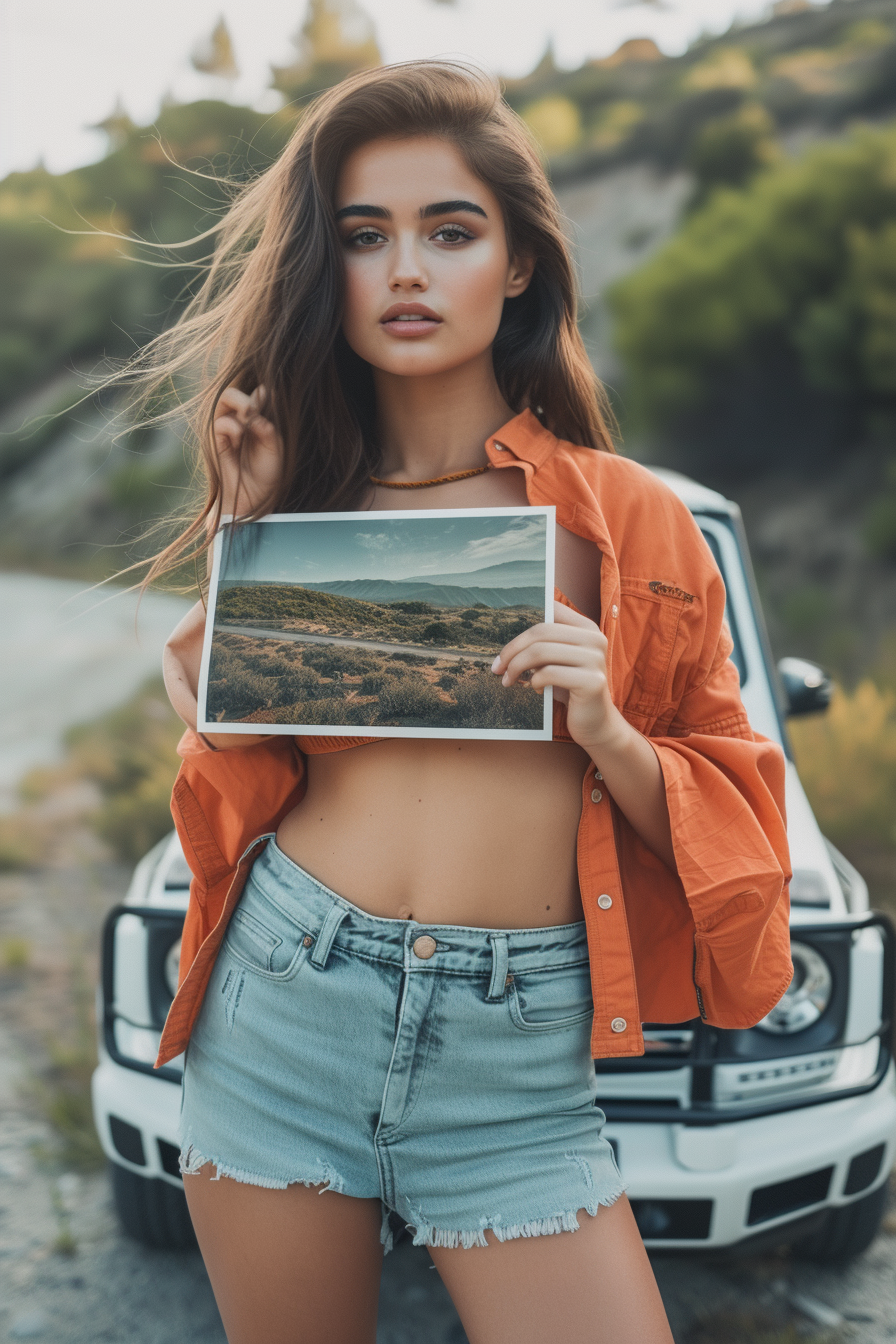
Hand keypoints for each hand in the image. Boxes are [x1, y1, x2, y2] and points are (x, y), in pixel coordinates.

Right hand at [213, 385, 283, 518]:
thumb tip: (261, 394)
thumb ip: (267, 422)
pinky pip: (221, 422)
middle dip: (246, 396)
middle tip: (256, 411)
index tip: (273, 403)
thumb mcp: (274, 444)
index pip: (254, 393)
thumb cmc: (267, 472)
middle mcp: (237, 419)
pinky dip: (234, 428)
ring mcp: (224, 428)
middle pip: (233, 391)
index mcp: (253, 419)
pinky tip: (239, 442)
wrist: (254, 496)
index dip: (263, 394)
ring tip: (250, 422)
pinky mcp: (214, 440)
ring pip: (225, 397)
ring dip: (242, 405)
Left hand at [492, 601, 625, 750]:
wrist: (596, 721)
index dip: (523, 625)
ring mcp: (595, 659)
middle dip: (512, 650)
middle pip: (541, 631)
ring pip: (541, 652)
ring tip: (509, 680)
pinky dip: (534, 681)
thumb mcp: (557, 661)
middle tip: (497, 667)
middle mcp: (595, 639)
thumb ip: (543, 644)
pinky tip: (534, 688)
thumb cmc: (570, 689)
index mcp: (587, 628)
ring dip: (516, 667)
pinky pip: (549, 674)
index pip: (550, 611)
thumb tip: (508, 640)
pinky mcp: (592, 681)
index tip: (506, 647)